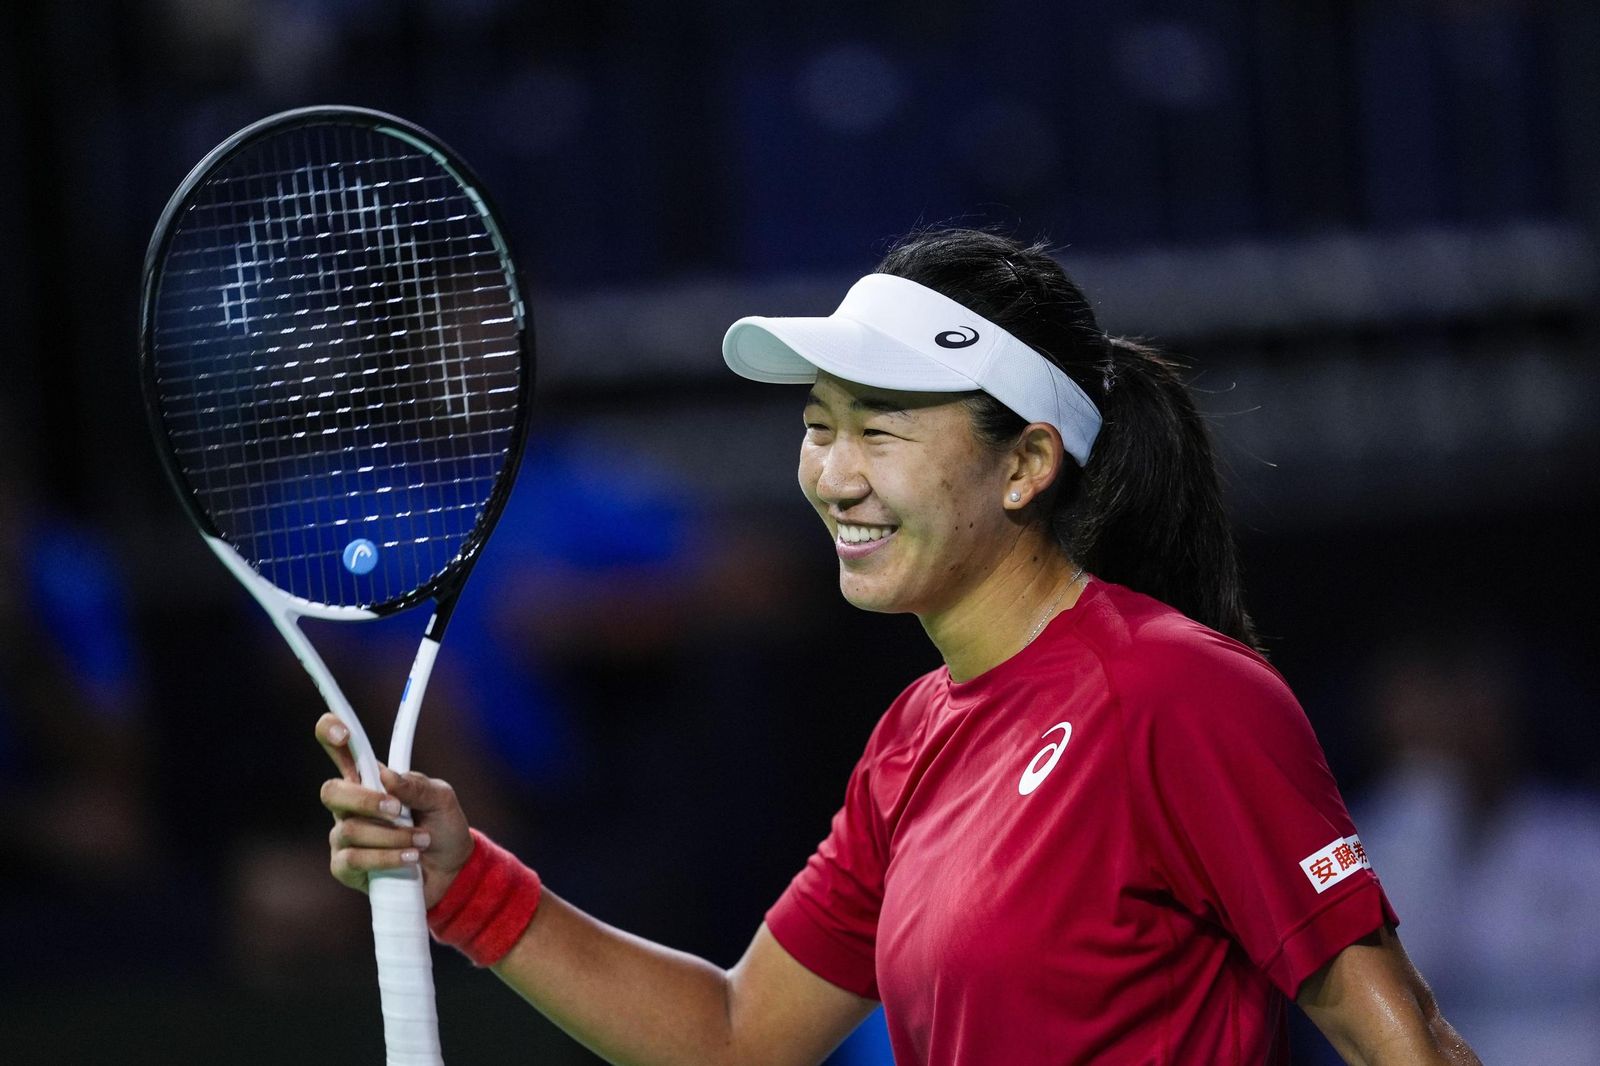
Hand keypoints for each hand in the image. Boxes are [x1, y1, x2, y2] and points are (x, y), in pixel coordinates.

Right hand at [316, 713, 474, 908]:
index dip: (332, 733)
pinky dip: (388, 857)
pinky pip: (354, 859)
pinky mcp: (346, 867)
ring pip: (351, 829)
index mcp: (371, 781)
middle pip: (331, 792)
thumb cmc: (442, 827)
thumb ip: (417, 786)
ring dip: (394, 836)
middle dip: (365, 800)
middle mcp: (350, 806)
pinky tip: (410, 858)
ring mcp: (344, 837)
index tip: (344, 732)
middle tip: (398, 809)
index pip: (342, 751)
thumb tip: (387, 778)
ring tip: (421, 841)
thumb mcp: (442, 799)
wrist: (452, 870)